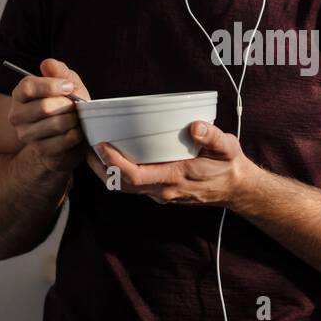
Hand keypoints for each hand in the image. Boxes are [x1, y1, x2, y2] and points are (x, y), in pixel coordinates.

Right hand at [8, 58, 92, 175]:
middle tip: (76, 106)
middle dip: (67, 105)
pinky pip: (63, 140)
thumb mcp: (67, 84)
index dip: (51, 86)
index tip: (69, 87)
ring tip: (77, 118)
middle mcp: (17, 115)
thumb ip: (59, 71)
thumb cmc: (66, 106)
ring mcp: (26, 134)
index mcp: (20, 94)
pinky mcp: (40, 150)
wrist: (68, 136)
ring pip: (55, 124)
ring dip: (73, 120)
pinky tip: (76, 132)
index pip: (28, 87)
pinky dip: (75, 134)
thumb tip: (47, 63)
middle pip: (44, 107)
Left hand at [85, 120, 257, 206]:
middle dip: (100, 166)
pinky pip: (132, 186)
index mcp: (175, 178)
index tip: (101, 144)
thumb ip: (212, 136)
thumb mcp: (227, 147)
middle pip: (121, 184)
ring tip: (90, 150)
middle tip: (84, 144)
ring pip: (123, 188)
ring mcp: (160, 194)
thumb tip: (195, 126)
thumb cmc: (229, 165)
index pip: (136, 176)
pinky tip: (110, 157)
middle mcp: (163, 191)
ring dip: (104, 171)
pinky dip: (116, 173)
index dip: (115, 163)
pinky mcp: (159, 192)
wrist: (236, 189)